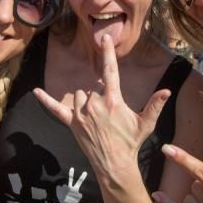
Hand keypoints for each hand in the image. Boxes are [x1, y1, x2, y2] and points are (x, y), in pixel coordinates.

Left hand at [33, 34, 170, 184]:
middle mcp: (95, 104)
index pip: (110, 71)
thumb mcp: (146, 123)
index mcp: (113, 101)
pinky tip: (35, 91)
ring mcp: (81, 114)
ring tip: (97, 117)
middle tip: (110, 115)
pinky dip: (45, 100)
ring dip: (86, 101)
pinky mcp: (72, 123)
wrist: (115, 164)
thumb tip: (167, 90)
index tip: (105, 38)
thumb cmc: (131, 143)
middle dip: (101, 96)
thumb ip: (155, 105)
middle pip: (93, 88)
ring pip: (79, 95)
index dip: (108, 53)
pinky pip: (55, 109)